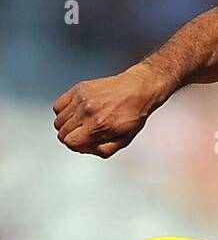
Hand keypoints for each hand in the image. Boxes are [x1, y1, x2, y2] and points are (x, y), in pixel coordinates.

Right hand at [52, 62, 167, 157]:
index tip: (84, 143)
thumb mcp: (123, 140)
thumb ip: (103, 150)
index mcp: (98, 126)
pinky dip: (64, 112)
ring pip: (58, 120)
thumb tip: (84, 149)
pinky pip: (58, 106)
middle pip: (62, 132)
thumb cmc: (133, 115)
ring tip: (82, 123)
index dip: (76, 146)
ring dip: (67, 125)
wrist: (137, 90)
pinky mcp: (78, 89)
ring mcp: (81, 99)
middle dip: (72, 137)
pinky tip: (76, 113)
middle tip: (84, 134)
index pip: (70, 142)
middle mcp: (87, 112)